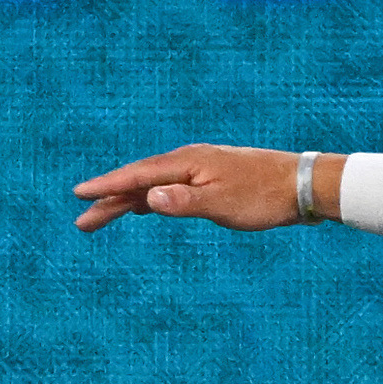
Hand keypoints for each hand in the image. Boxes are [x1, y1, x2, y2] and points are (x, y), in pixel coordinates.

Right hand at [72, 144, 335, 231]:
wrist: (302, 184)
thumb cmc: (264, 196)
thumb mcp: (223, 204)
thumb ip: (185, 201)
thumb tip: (149, 199)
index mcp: (188, 163)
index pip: (138, 175)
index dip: (108, 186)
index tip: (80, 195)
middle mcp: (189, 161)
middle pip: (140, 181)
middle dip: (110, 200)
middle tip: (82, 222)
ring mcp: (200, 170)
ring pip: (154, 185)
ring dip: (128, 202)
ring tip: (100, 218)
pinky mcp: (211, 180)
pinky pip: (170, 188)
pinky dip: (151, 199)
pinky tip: (143, 207)